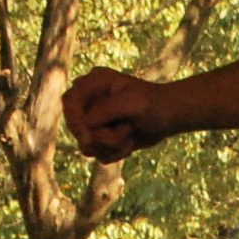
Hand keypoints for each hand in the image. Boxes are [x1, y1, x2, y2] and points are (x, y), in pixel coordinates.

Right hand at [62, 66, 179, 161]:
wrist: (169, 116)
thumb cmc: (152, 103)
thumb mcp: (132, 102)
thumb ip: (106, 109)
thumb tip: (86, 124)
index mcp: (93, 84)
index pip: (69, 101)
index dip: (74, 119)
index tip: (88, 135)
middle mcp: (89, 102)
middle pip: (75, 127)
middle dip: (100, 136)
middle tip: (126, 131)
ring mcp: (93, 121)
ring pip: (86, 145)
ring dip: (111, 146)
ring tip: (129, 134)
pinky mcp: (101, 137)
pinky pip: (98, 154)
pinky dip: (115, 153)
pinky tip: (130, 142)